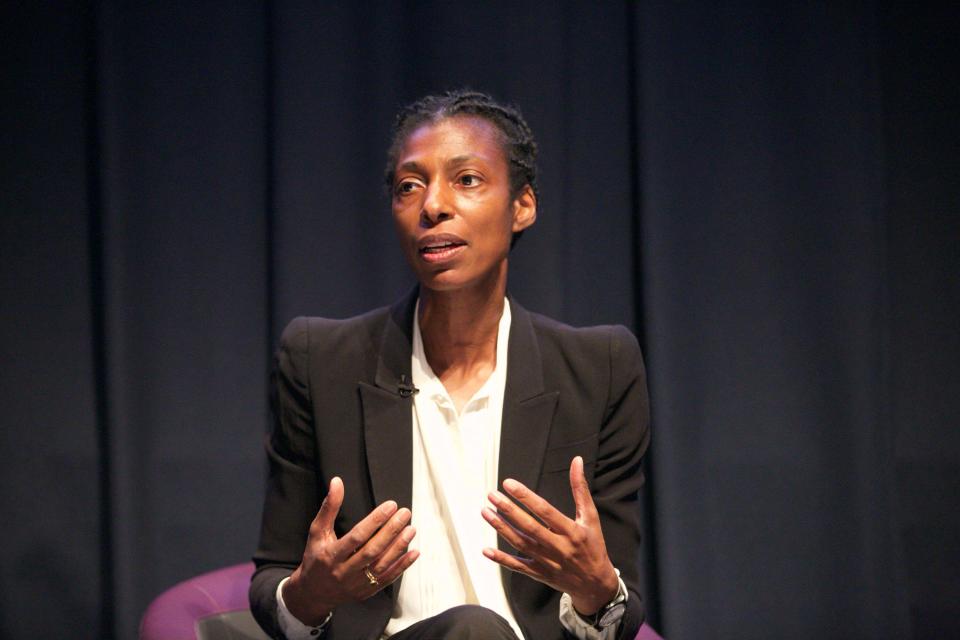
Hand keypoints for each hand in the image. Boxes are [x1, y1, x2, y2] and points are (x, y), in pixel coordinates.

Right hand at [282, 477, 418, 624]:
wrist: (313, 593)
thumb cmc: (316, 558)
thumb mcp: (317, 532)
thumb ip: (328, 507)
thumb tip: (337, 482)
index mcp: (331, 555)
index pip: (357, 536)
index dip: (375, 520)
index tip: (390, 506)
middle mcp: (344, 571)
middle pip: (372, 550)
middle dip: (391, 531)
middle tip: (405, 514)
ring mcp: (356, 584)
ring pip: (381, 565)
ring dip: (399, 547)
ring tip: (411, 529)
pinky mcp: (366, 592)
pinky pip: (387, 579)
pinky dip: (402, 566)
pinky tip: (413, 553)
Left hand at [481, 456, 618, 614]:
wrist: (596, 583)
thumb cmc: (593, 545)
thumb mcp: (590, 517)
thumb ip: (580, 489)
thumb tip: (576, 461)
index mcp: (572, 531)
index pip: (545, 511)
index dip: (526, 497)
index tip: (508, 483)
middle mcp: (559, 547)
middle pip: (529, 527)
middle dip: (509, 510)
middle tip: (492, 495)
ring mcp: (548, 562)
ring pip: (521, 544)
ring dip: (501, 528)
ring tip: (485, 512)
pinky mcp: (540, 574)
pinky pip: (518, 566)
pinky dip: (502, 559)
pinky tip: (486, 550)